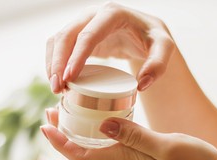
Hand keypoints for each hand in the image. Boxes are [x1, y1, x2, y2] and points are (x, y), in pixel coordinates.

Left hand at [41, 108, 216, 159]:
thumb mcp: (167, 147)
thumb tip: (103, 125)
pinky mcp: (141, 153)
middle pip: (82, 150)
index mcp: (124, 158)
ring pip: (94, 145)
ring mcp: (131, 158)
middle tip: (50, 112)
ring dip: (78, 130)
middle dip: (63, 134)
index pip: (81, 156)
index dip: (60, 143)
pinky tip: (103, 118)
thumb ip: (136, 136)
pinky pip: (111, 142)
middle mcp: (123, 159)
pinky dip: (99, 129)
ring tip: (69, 111)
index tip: (45, 126)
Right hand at [46, 2, 174, 92]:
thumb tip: (142, 85)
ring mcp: (83, 24)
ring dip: (53, 64)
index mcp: (112, 14)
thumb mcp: (164, 47)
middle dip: (58, 62)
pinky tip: (59, 81)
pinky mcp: (78, 36)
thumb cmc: (152, 38)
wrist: (143, 31)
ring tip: (57, 88)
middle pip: (67, 36)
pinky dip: (55, 63)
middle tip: (58, 88)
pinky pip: (59, 47)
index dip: (76, 56)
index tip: (69, 77)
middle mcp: (93, 15)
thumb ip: (158, 64)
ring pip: (58, 40)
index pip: (89, 34)